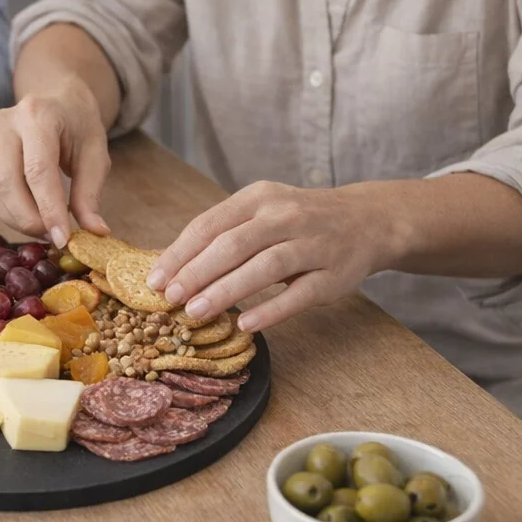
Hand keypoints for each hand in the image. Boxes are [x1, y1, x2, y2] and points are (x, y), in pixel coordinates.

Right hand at [0, 80, 110, 246]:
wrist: (57, 99)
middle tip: (53, 236)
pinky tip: (29, 215)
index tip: (62, 239)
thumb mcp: (96, 155)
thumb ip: (90, 193)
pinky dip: (7, 212)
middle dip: (29, 219)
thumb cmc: (79, 125)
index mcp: (38, 115)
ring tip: (45, 227)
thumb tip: (93, 232)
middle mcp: (6, 122)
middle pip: (6, 182)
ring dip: (17, 219)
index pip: (38, 170)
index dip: (48, 209)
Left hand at [146, 181, 392, 331]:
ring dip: (227, 291)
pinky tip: (246, 324)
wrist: (366, 220)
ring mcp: (313, 244)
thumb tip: (170, 264)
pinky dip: (272, 309)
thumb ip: (223, 232)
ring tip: (196, 312)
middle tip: (170, 298)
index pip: (209, 224)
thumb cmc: (298, 220)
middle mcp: (285, 215)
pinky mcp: (334, 274)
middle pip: (233, 244)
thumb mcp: (261, 211)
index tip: (154, 279)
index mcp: (258, 197)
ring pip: (264, 267)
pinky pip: (300, 294)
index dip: (180, 253)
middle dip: (196, 272)